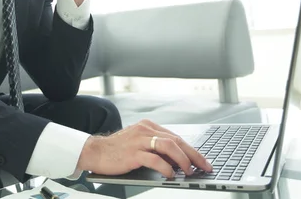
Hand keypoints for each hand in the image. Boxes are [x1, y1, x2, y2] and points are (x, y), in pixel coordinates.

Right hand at [77, 119, 212, 178]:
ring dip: (183, 160)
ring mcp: (139, 140)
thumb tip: (177, 160)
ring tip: (189, 171)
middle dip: (194, 154)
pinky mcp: (133, 153)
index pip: (176, 137)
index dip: (191, 149)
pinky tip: (171, 175)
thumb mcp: (138, 143)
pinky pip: (155, 159)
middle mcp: (145, 130)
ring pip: (168, 146)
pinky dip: (166, 168)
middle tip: (205, 166)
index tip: (203, 160)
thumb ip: (155, 148)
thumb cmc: (117, 150)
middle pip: (176, 140)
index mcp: (148, 126)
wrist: (95, 152)